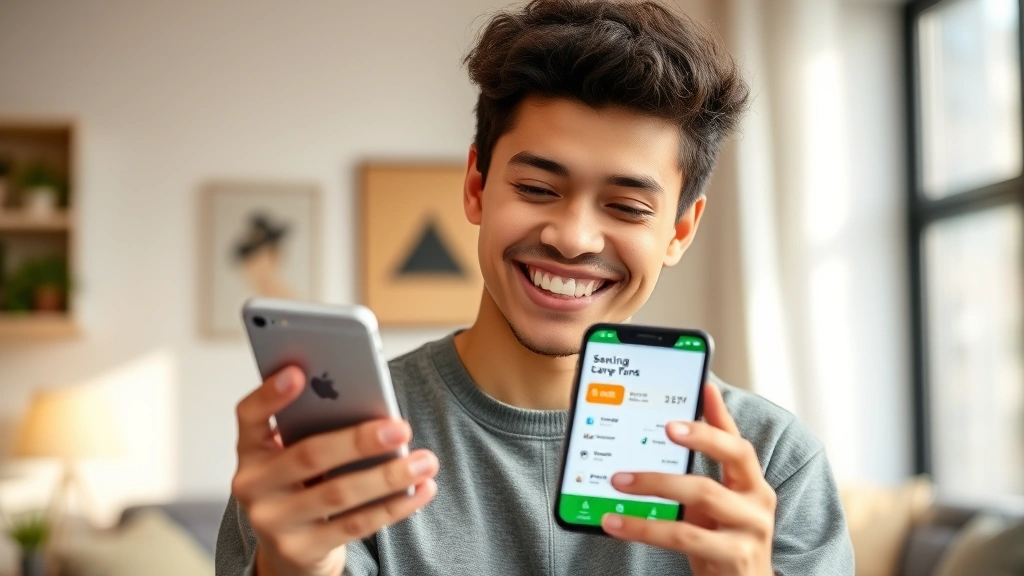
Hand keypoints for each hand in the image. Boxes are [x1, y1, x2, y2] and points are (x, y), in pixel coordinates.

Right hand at [231, 367, 438, 575]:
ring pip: (338, 493)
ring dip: (389, 476)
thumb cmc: (303, 485)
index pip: (249, 416)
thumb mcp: (298, 455)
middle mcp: (253, 486)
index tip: (298, 372)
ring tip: (425, 461)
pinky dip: (394, 506)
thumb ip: (318, 429)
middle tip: (401, 427)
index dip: (270, 395)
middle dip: (359, 440)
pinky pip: (356, 525)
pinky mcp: (301, 550)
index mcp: (252, 450)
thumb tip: (375, 412)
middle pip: (308, 455)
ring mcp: (274, 522)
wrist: (290, 551)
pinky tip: (422, 490)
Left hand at [601, 384, 775, 575]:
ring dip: (654, 483)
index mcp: (752, 483)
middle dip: (696, 438)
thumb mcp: (716, 501)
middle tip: (662, 427)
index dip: (720, 417)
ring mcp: (749, 531)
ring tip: (617, 481)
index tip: (703, 389)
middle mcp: (758, 503)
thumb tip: (689, 409)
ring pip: (702, 496)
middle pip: (732, 458)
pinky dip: (645, 527)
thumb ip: (703, 463)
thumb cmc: (724, 540)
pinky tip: (616, 523)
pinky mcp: (733, 558)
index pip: (738, 442)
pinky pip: (683, 536)